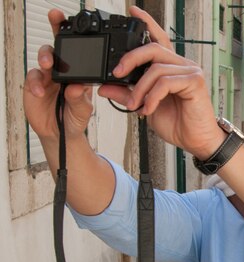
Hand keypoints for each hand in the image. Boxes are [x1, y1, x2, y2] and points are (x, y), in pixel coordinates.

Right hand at [24, 9, 92, 141]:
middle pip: (57, 45)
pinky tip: (41, 92)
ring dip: (46, 57)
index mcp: (78, 72)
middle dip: (56, 28)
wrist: (61, 134)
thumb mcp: (84, 110)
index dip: (75, 34)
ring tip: (49, 64)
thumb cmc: (75, 118)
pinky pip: (33, 78)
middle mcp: (62, 70)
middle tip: (55, 18)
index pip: (79, 50)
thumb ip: (80, 98)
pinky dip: (36, 84)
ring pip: (44, 57)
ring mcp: (47, 76)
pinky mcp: (34, 85)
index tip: (75, 21)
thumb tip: (77, 86)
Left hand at [98, 7, 223, 158]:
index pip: (158, 38)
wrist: (196, 141)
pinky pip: (165, 82)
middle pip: (153, 48)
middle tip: (116, 74)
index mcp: (171, 67)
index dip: (146, 23)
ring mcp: (190, 71)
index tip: (132, 11)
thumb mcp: (144, 107)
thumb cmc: (178, 124)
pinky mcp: (195, 82)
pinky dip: (152, 97)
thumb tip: (104, 86)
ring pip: (156, 68)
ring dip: (139, 88)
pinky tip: (148, 109)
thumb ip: (127, 94)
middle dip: (130, 59)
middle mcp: (182, 65)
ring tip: (135, 106)